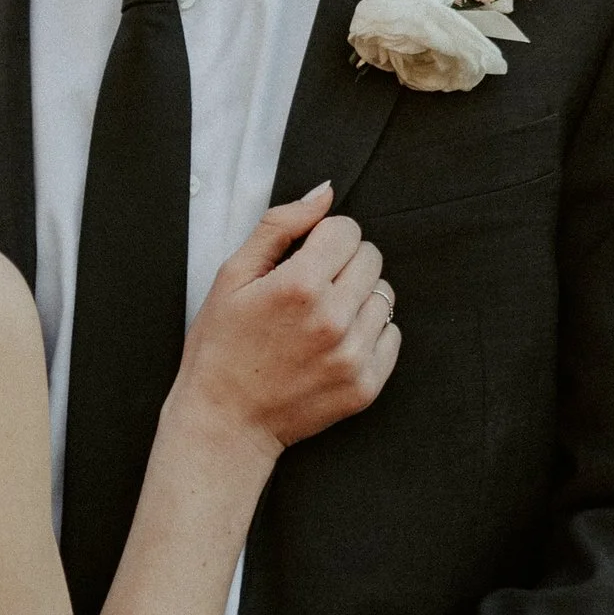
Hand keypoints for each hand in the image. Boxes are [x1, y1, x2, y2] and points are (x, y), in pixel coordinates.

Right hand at [170, 186, 397, 455]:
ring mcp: (353, 355)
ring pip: (384, 295)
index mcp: (299, 285)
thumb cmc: (221, 346)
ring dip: (358, 297)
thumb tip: (325, 193)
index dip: (324, 237)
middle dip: (344, 262)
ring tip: (322, 316)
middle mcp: (333, 319)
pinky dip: (369, 332)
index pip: (348, 230)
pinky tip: (335, 342)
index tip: (306, 255)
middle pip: (371, 258)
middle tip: (312, 286)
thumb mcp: (232, 275)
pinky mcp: (366, 385)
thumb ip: (280, 226)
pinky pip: (392, 335)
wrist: (225, 421)